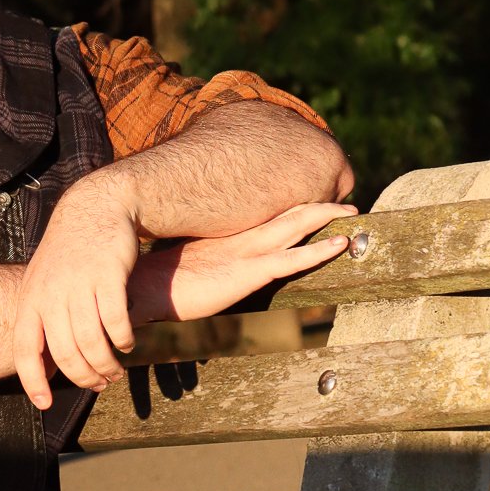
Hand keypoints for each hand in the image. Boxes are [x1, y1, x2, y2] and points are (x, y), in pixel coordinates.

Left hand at [12, 164, 146, 408]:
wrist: (93, 209)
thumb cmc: (68, 257)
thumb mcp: (44, 285)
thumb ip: (42, 324)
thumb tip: (43, 369)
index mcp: (30, 299)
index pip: (24, 350)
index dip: (33, 381)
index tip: (44, 404)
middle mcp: (50, 294)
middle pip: (65, 353)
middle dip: (84, 377)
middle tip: (100, 384)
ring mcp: (78, 284)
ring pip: (91, 342)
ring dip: (106, 365)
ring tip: (115, 371)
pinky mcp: (107, 276)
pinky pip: (115, 322)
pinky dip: (122, 341)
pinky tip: (126, 345)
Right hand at [138, 201, 357, 322]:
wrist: (135, 290)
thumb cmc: (148, 283)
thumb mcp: (176, 268)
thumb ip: (192, 264)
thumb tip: (194, 266)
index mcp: (221, 235)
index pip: (263, 215)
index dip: (289, 207)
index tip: (312, 201)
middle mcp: (236, 236)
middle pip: (286, 214)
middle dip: (317, 206)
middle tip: (345, 201)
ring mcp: (244, 251)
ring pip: (295, 227)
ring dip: (326, 219)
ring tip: (353, 212)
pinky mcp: (247, 272)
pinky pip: (292, 259)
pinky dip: (319, 250)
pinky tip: (341, 244)